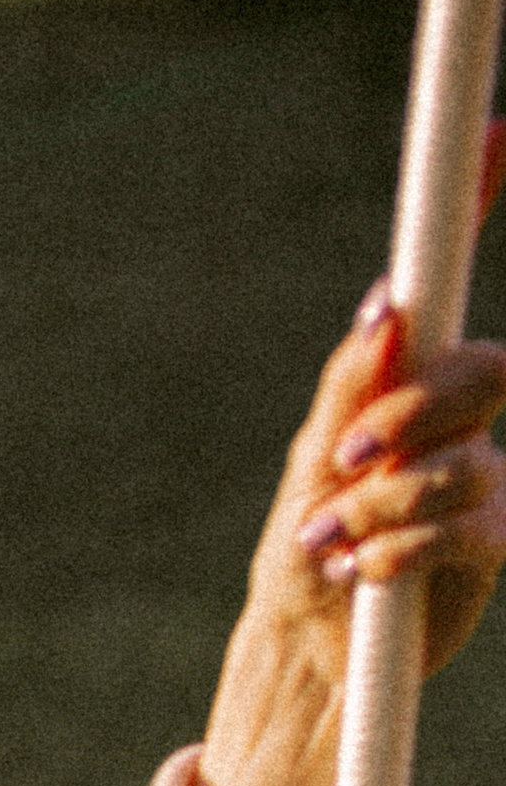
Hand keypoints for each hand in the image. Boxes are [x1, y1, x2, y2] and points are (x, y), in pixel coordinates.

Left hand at [200, 192, 505, 785]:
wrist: (306, 652)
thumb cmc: (300, 553)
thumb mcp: (306, 469)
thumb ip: (349, 391)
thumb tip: (389, 308)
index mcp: (404, 382)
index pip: (448, 281)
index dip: (477, 200)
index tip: (493, 133)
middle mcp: (454, 419)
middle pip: (487, 370)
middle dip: (419, 410)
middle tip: (352, 459)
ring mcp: (481, 476)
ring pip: (470, 457)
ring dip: (390, 501)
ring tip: (334, 539)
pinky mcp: (492, 541)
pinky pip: (474, 523)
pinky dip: (406, 545)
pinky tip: (367, 570)